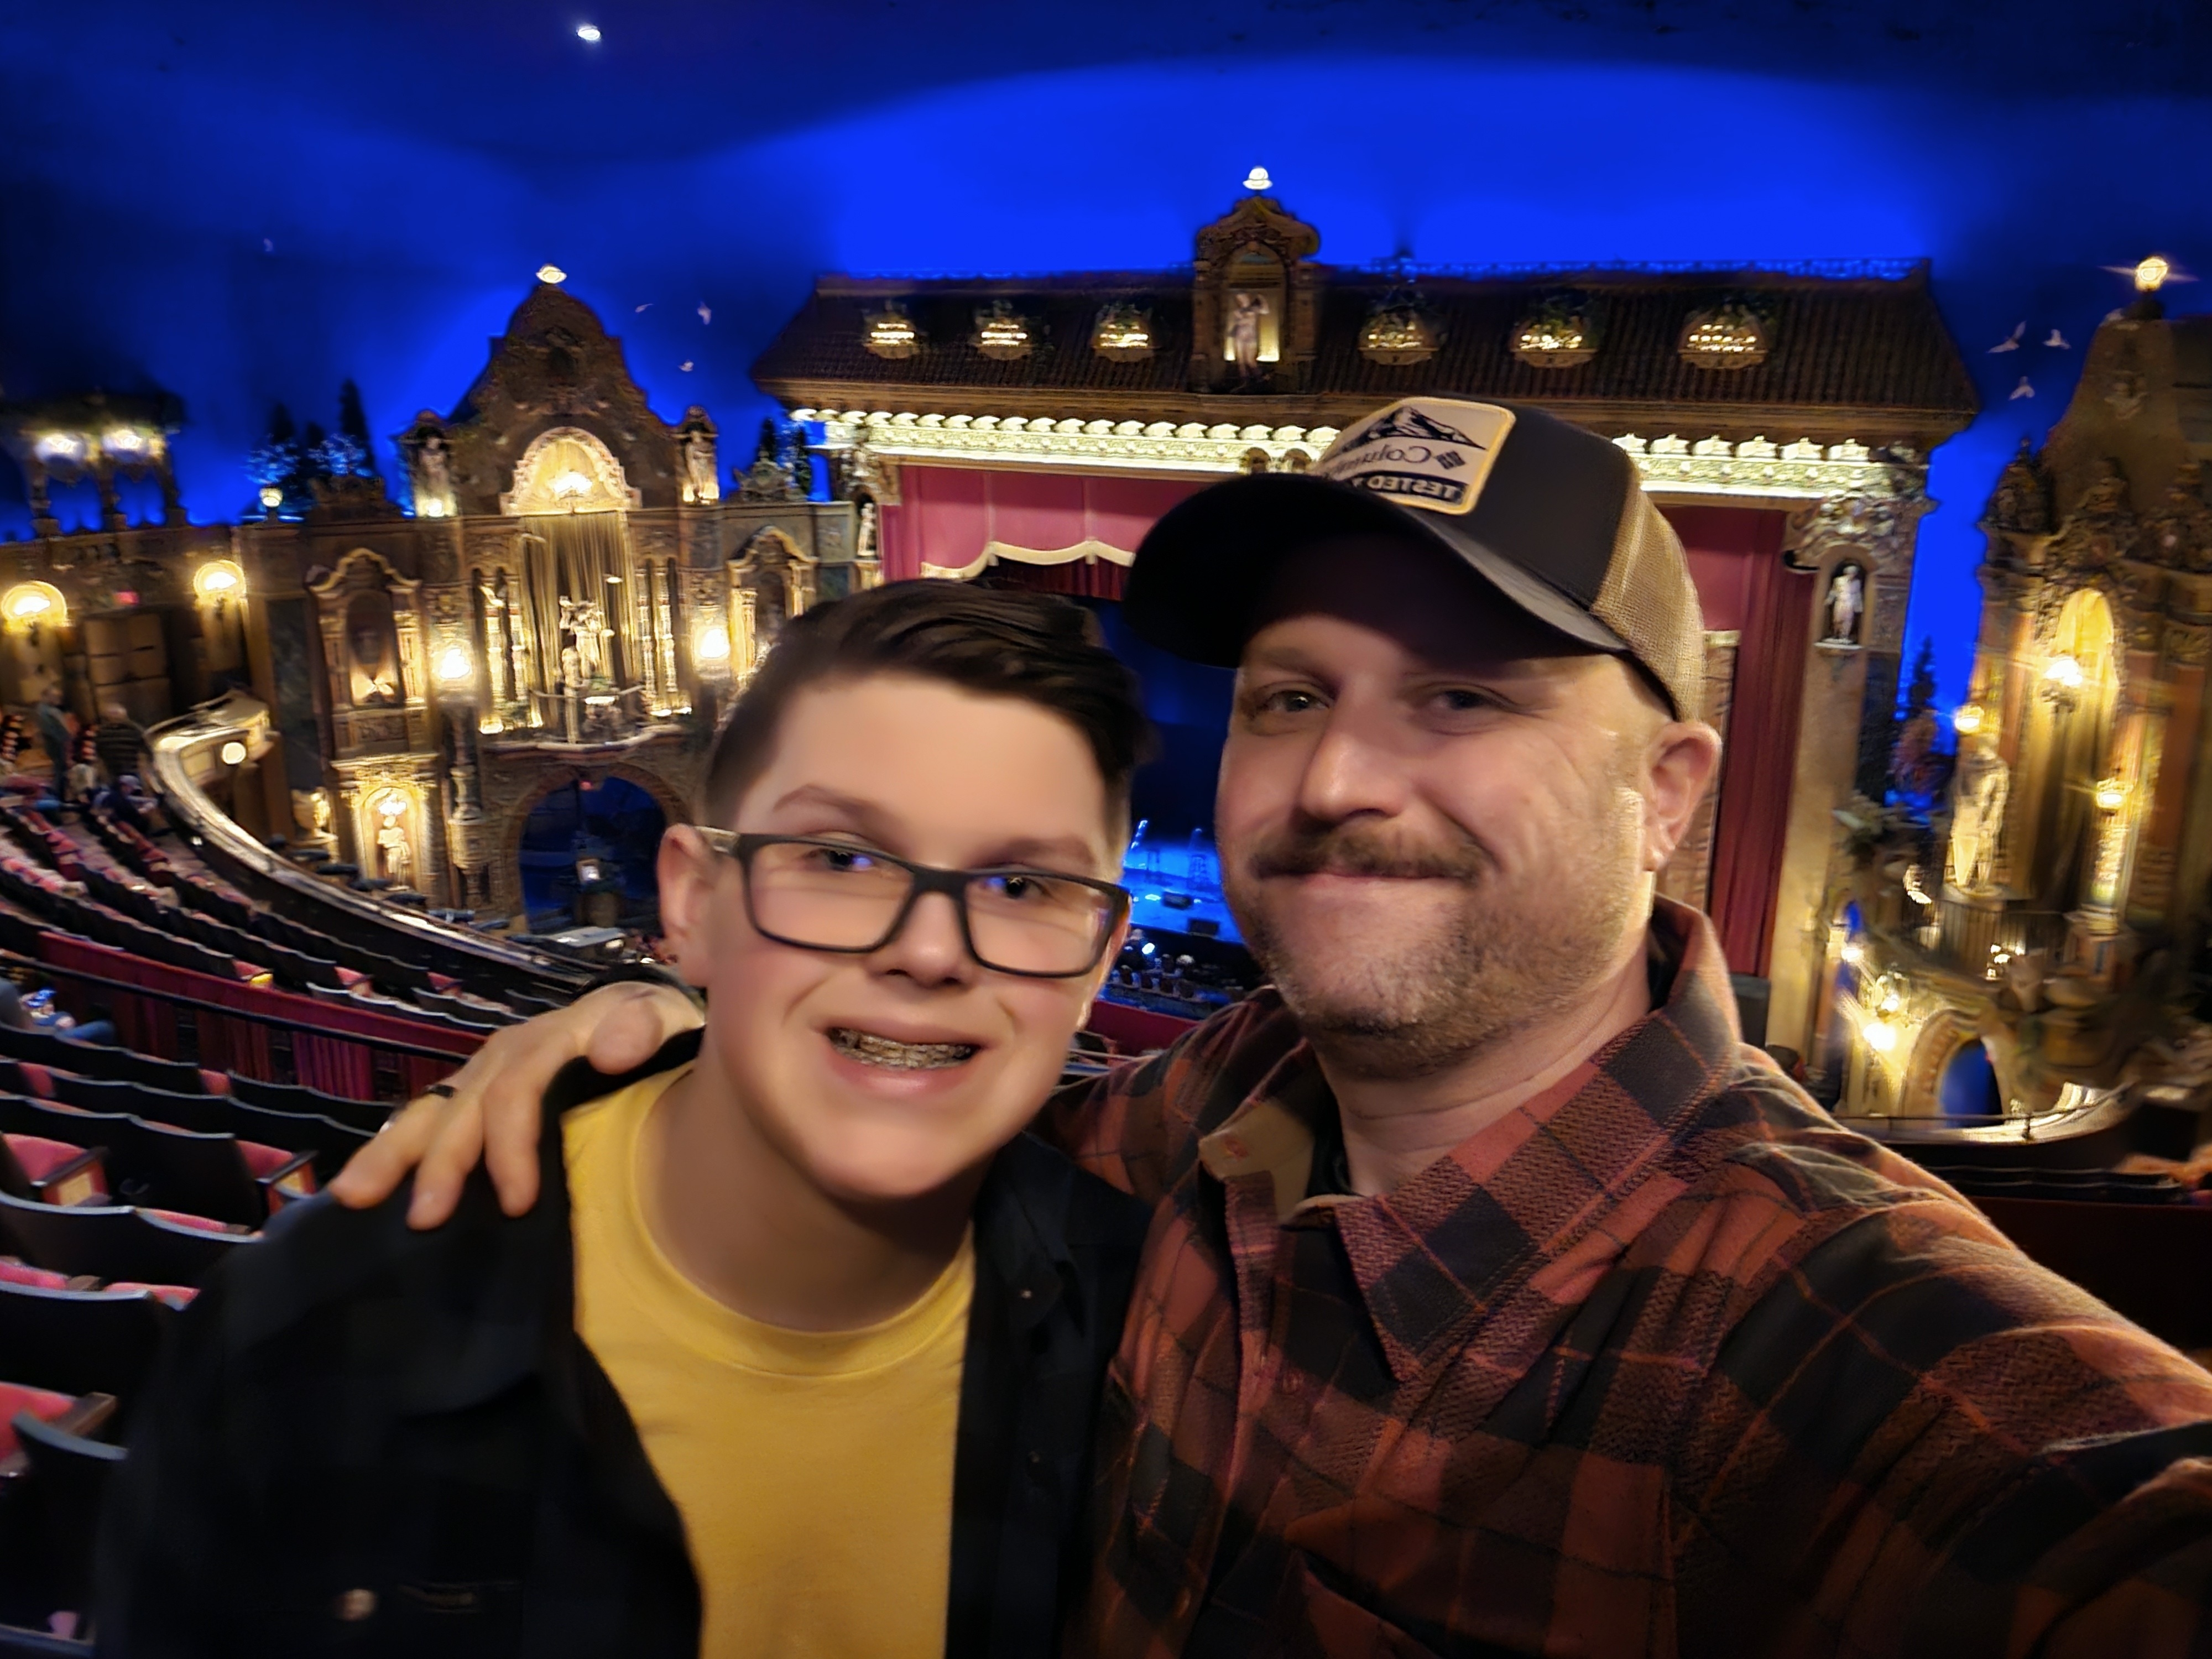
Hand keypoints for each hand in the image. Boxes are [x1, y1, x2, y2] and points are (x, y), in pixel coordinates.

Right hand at [326, 980, 703, 1227]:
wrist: (653, 1023)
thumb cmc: (659, 1032)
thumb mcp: (664, 1017)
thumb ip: (644, 1026)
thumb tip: (609, 1051)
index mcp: (550, 1039)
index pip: (519, 1091)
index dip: (512, 1145)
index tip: (517, 1203)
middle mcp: (506, 1054)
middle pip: (463, 1105)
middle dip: (440, 1163)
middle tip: (424, 1220)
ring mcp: (484, 1074)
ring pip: (428, 1111)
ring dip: (389, 1155)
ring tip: (352, 1199)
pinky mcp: (475, 1095)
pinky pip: (426, 1121)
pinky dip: (393, 1152)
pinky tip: (363, 1190)